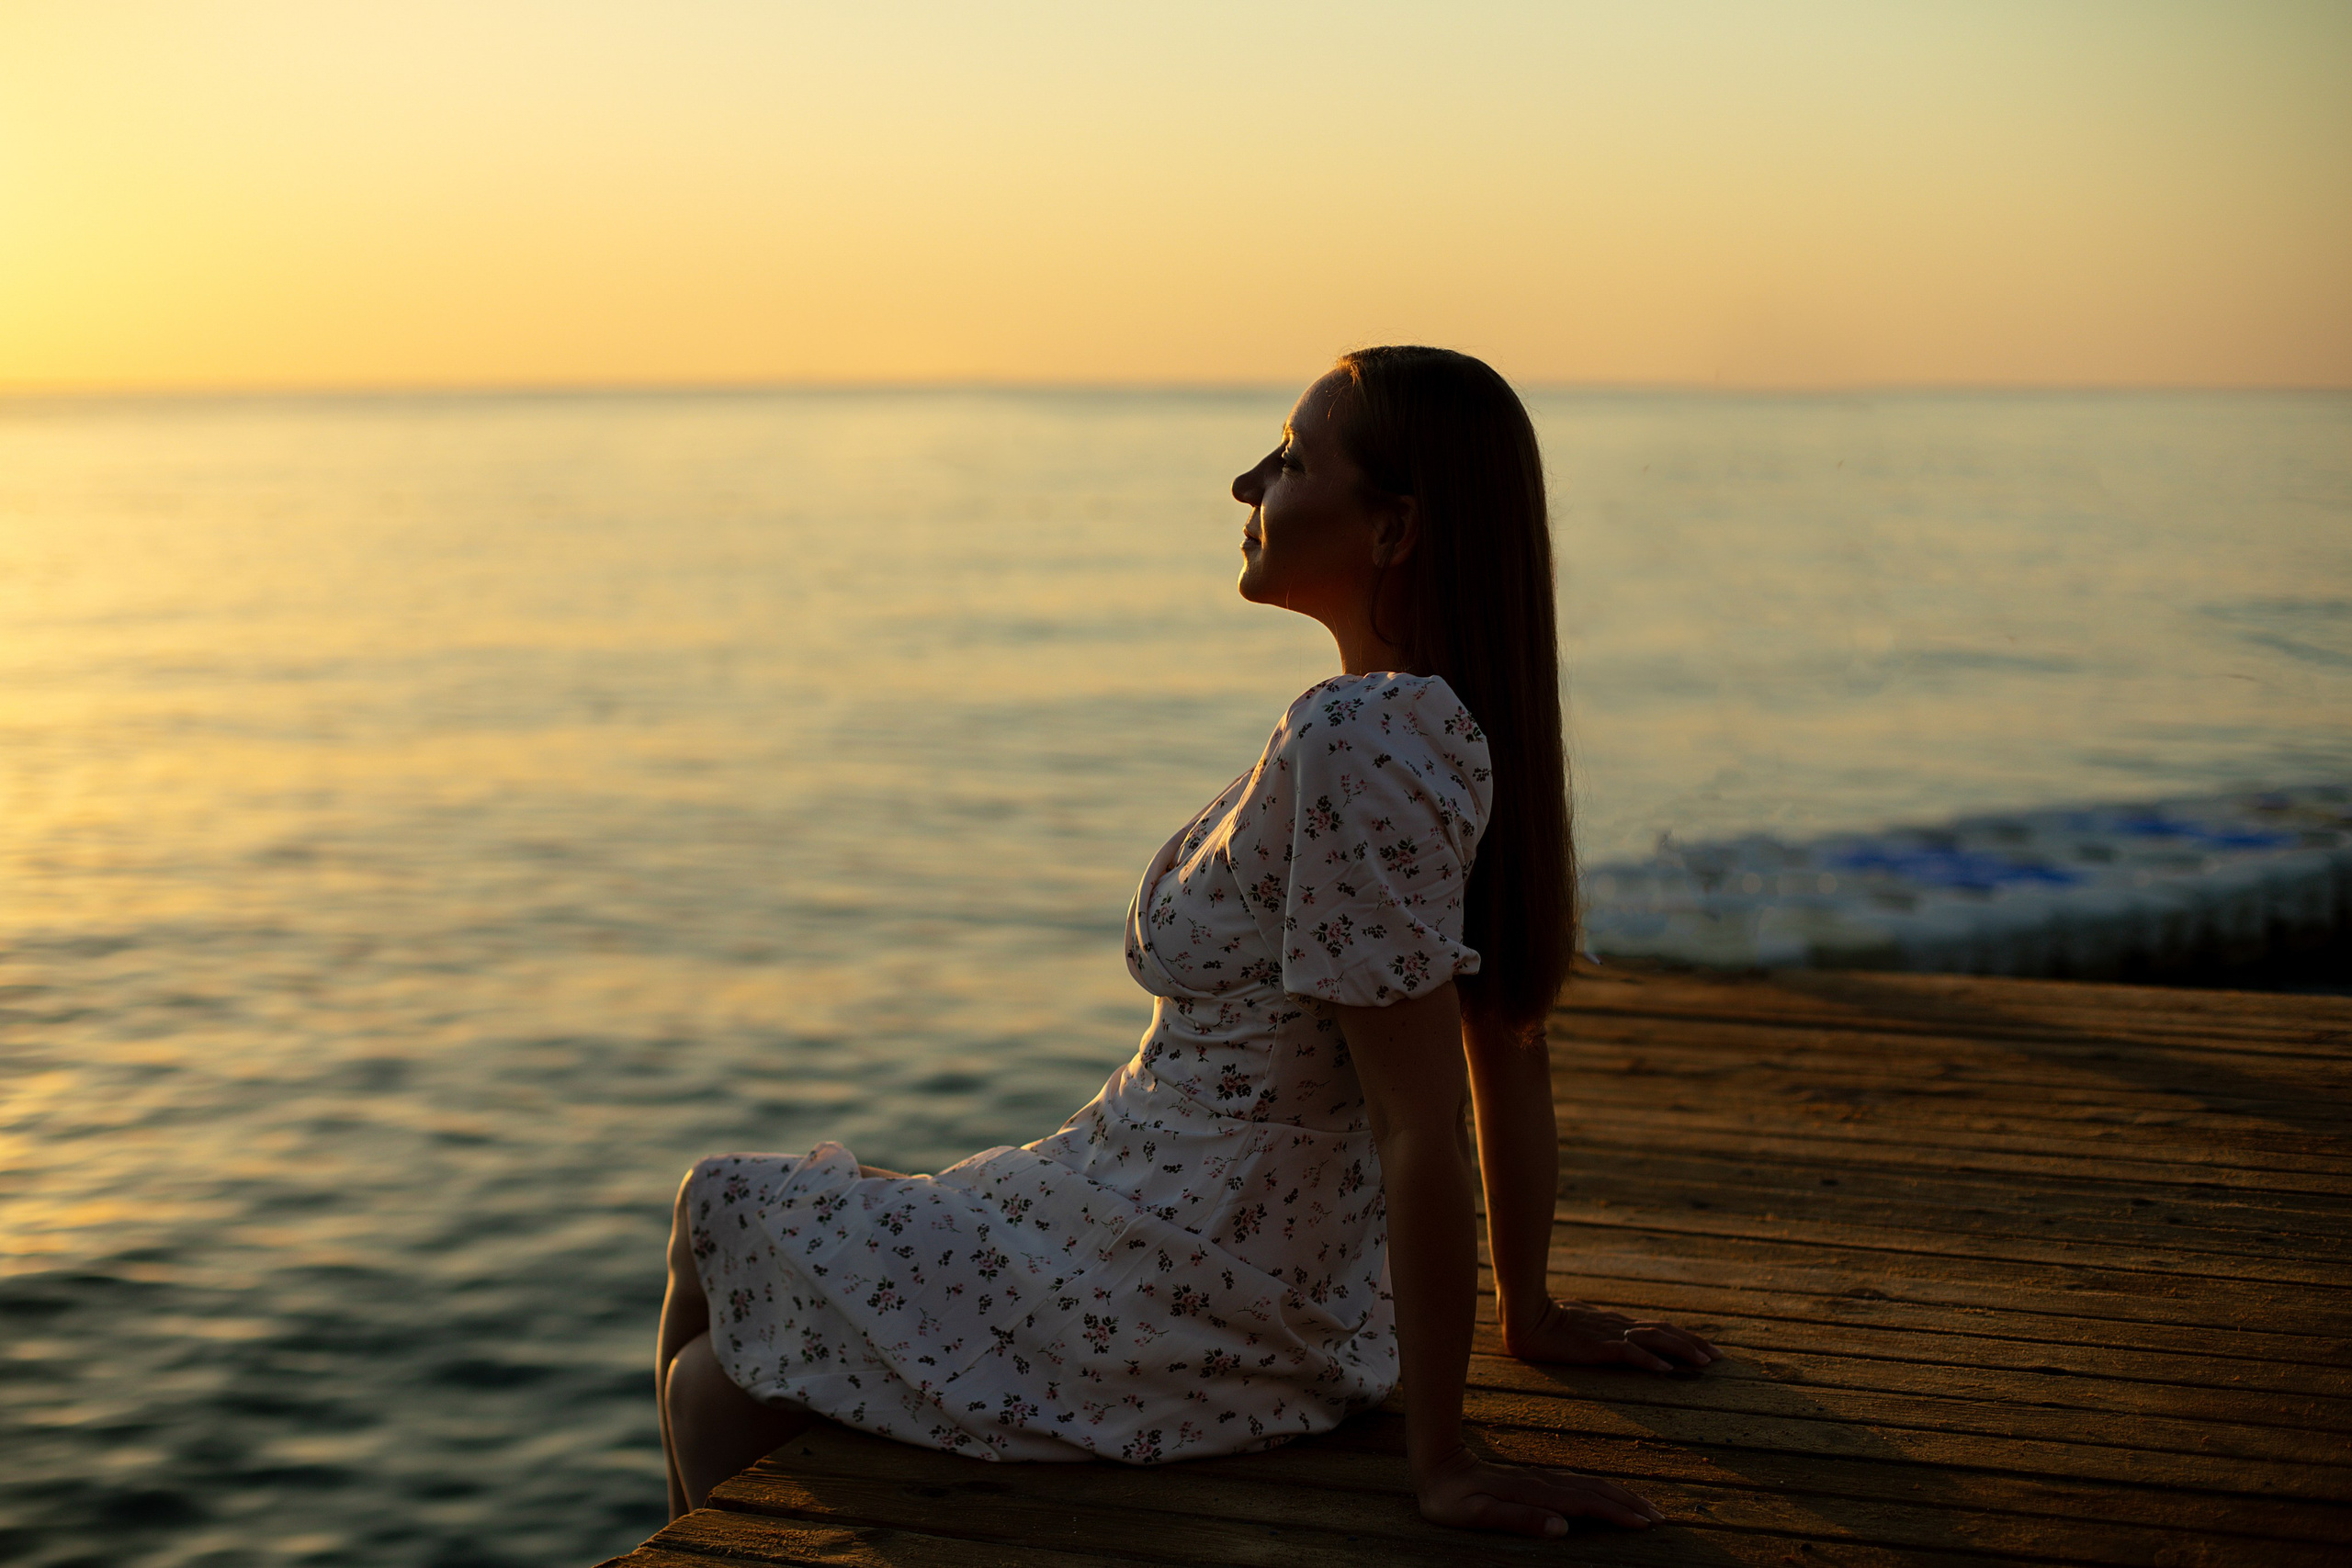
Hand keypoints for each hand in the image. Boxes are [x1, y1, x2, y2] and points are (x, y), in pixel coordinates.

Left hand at [1416, 1445, 1664, 1535]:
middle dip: (1629, 1504)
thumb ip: (1519, 1519)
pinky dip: (1601, 1489)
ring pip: (1589, 1484)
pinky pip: (1578, 1483)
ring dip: (1620, 1494)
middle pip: (1595, 1491)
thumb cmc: (1452, 1499)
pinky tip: (1609, 1494)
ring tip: (1646, 1506)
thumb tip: (1562, 1528)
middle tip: (1661, 1518)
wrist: (1436, 1464)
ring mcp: (1541, 1477)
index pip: (1585, 1504)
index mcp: (1534, 1494)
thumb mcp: (1477, 1515)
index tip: (1645, 1524)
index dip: (1617, 1514)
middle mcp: (1543, 1482)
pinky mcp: (1536, 1478)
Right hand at [1505, 1299, 1719, 1371]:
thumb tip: (1611, 1335)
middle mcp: (1620, 1325)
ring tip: (1705, 1363)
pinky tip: (1666, 1370)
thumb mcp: (1582, 1323)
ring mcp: (1610, 1334)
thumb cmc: (1550, 1320)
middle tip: (1720, 1357)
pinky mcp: (1597, 1346)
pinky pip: (1629, 1352)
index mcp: (1617, 1322)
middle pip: (1665, 1331)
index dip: (1686, 1337)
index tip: (1708, 1349)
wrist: (1526, 1317)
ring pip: (1655, 1340)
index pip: (1659, 1327)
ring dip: (1682, 1351)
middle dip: (1695, 1344)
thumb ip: (1599, 1328)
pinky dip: (1650, 1360)